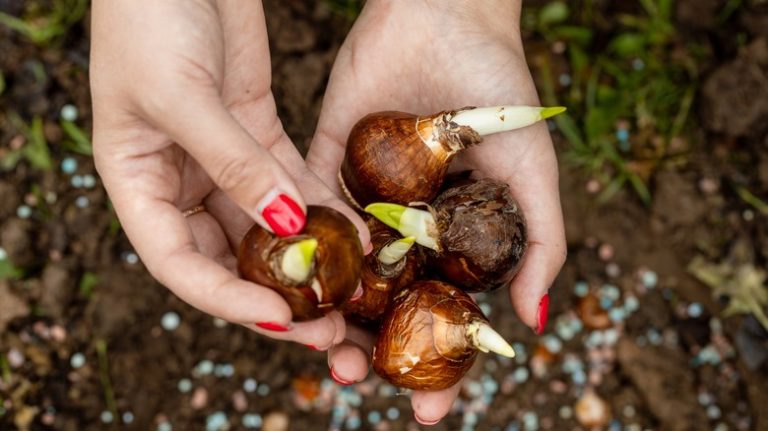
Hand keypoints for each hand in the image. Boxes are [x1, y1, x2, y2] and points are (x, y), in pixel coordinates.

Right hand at [90, 0, 369, 349]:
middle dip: (275, 294)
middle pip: (227, 256)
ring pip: (266, 226)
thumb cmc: (149, 19)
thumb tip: (286, 226)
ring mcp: (222, 159)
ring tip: (351, 294)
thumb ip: (233, 163)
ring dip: (306, 261)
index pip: (177, 263)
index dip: (224, 298)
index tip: (277, 318)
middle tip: (326, 327)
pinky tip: (356, 235)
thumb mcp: (182, 95)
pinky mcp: (259, 132)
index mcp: (137, 182)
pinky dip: (322, 209)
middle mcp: (179, 180)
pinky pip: (293, 183)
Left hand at [307, 0, 565, 422]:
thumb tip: (534, 323)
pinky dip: (301, 261)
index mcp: (453, 239)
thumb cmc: (501, 91)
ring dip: (332, 321)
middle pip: (386, 307)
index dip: (439, 366)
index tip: (428, 412)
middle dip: (374, 353)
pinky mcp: (322, 166)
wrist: (445, 17)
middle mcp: (405, 229)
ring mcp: (363, 201)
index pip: (444, 316)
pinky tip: (294, 297)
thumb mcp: (533, 172)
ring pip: (342, 276)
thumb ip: (540, 243)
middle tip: (359, 385)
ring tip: (327, 357)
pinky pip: (308, 220)